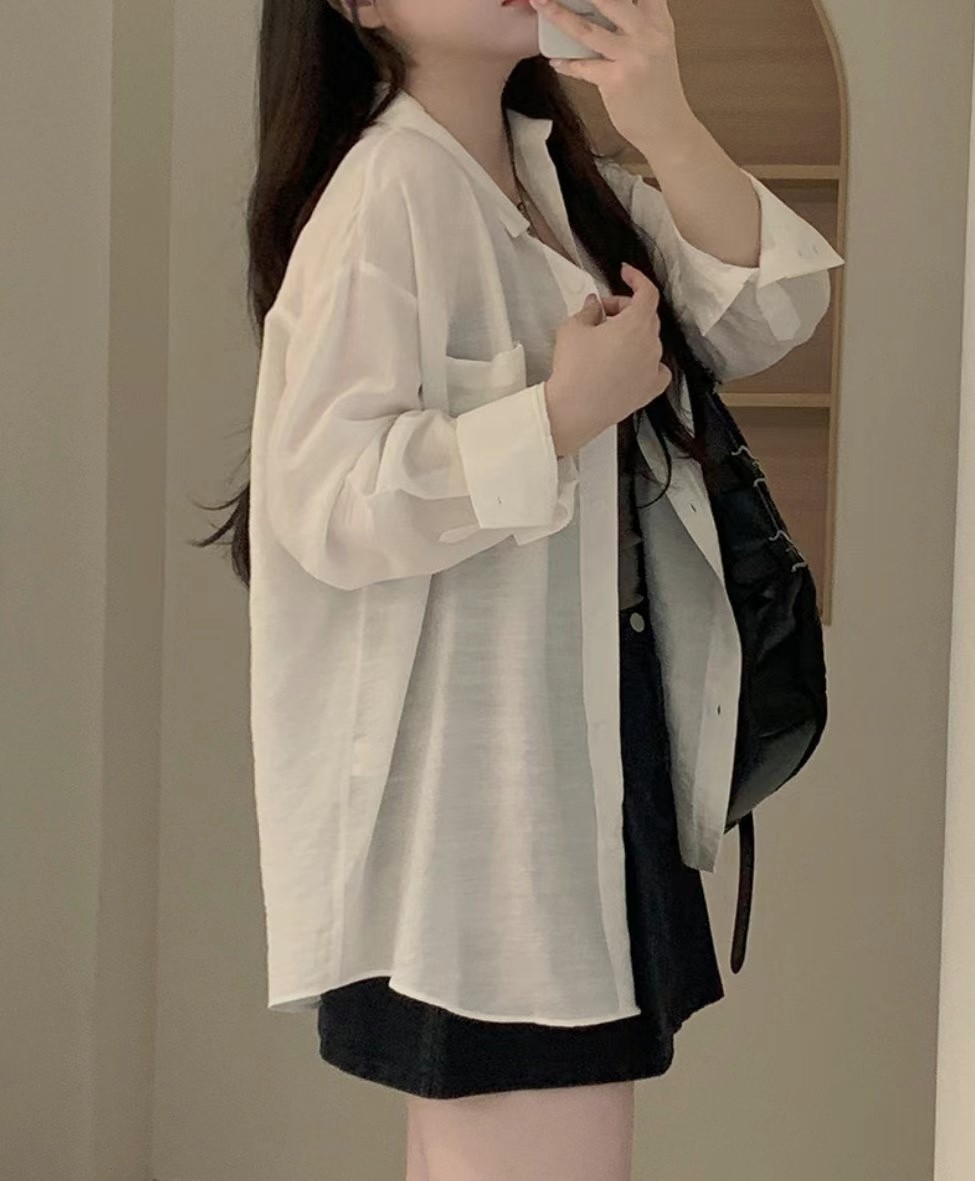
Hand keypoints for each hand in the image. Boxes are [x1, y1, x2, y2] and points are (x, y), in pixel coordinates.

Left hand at [528, 0, 696, 151]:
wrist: (668, 129)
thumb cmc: (657, 91)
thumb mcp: (655, 48)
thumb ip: (635, 26)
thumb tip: (602, 9)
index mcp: (658, 21)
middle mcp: (648, 34)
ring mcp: (632, 57)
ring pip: (587, 29)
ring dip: (558, 15)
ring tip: (540, 3)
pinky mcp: (616, 81)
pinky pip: (582, 67)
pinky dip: (566, 64)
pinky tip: (555, 60)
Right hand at [544, 262, 670, 456]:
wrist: (574, 410)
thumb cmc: (573, 368)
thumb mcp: (572, 328)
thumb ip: (588, 310)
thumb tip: (596, 305)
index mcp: (636, 324)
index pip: (647, 292)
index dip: (636, 278)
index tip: (624, 273)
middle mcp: (652, 345)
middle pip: (646, 316)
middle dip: (624, 309)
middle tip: (600, 314)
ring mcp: (653, 368)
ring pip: (649, 341)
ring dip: (632, 335)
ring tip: (606, 343)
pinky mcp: (649, 390)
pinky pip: (657, 369)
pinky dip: (647, 361)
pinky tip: (632, 364)